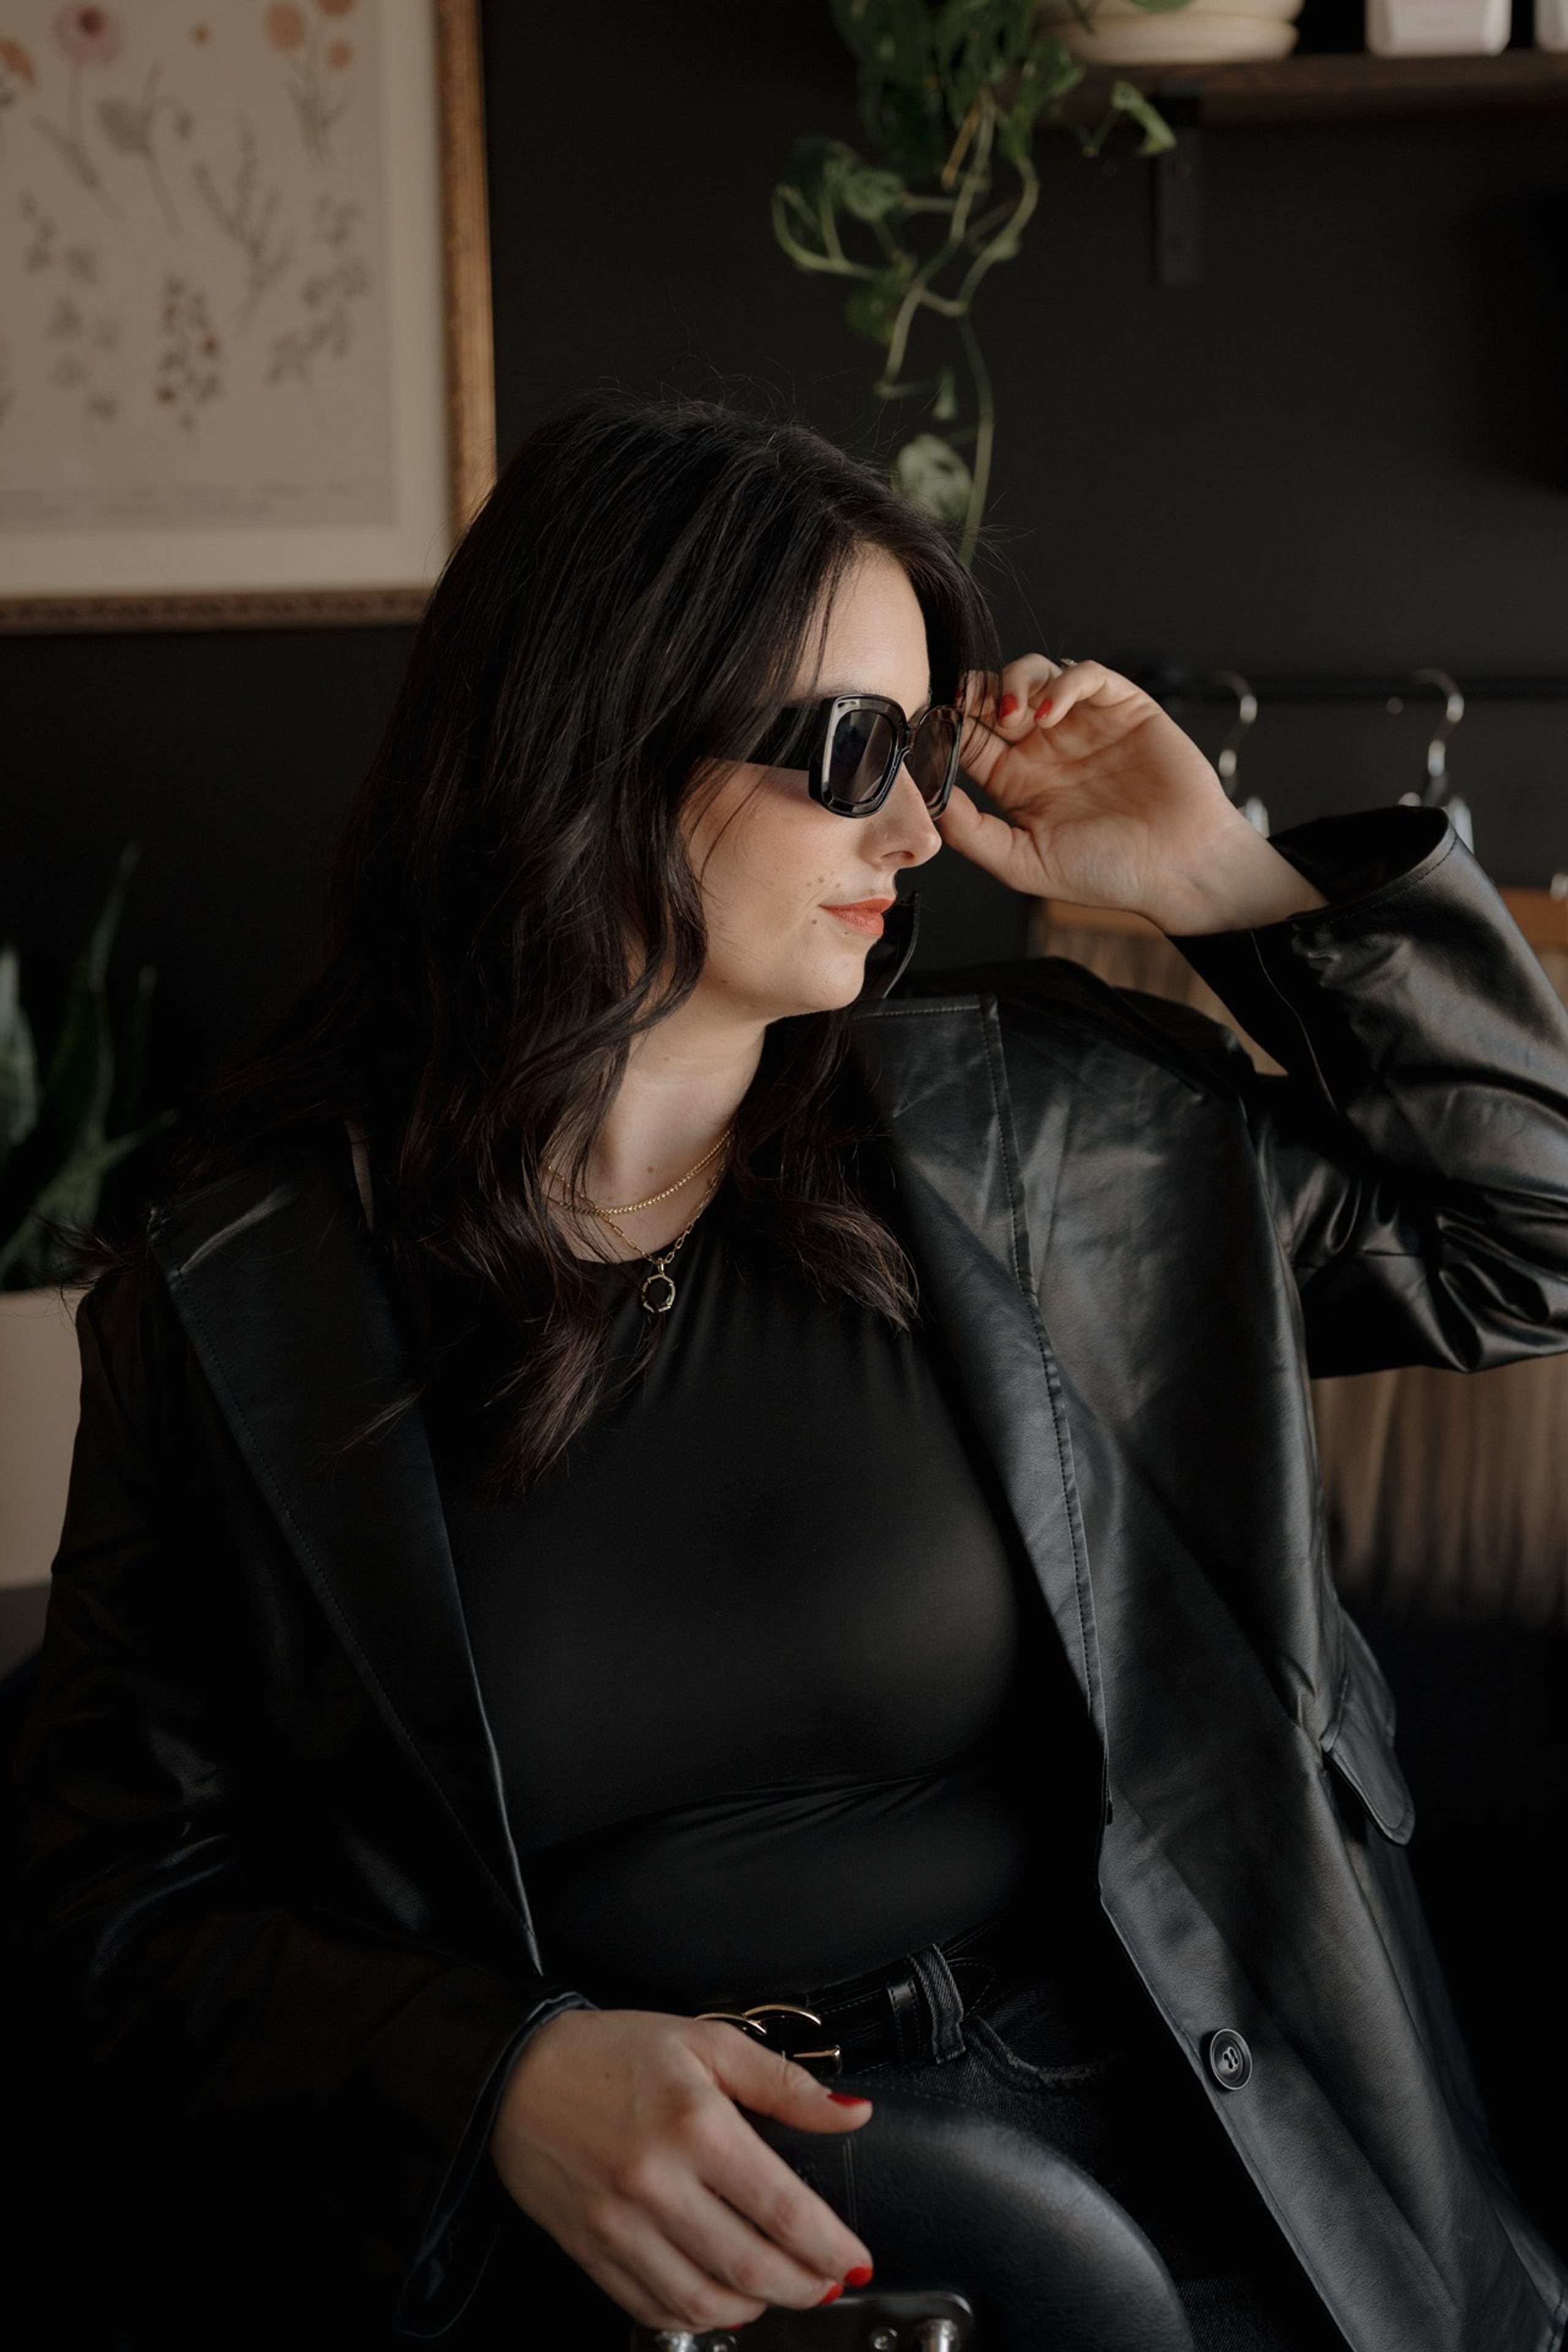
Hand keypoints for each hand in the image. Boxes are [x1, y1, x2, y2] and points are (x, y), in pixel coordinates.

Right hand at [488, 2006, 875, 2333]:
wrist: (518, 2073)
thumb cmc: (613, 2053)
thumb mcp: (706, 2043)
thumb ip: (784, 2083)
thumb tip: (852, 2113)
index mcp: (695, 2124)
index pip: (783, 2208)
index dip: (830, 2245)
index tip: (855, 2257)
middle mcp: (656, 2182)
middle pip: (751, 2266)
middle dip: (805, 2286)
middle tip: (828, 2281)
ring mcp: (619, 2225)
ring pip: (705, 2301)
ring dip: (757, 2308)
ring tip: (778, 2289)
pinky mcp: (591, 2252)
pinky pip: (655, 2307)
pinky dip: (699, 2315)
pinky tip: (721, 2296)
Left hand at [946, 657, 1328, 934]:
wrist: (1178, 869)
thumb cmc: (1107, 872)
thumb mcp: (1021, 863)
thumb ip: (971, 831)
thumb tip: (928, 798)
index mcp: (1015, 779)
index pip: (968, 735)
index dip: (947, 723)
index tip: (932, 725)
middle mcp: (1044, 746)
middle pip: (994, 694)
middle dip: (977, 694)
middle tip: (972, 711)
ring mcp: (1082, 723)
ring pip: (1034, 673)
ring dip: (1015, 683)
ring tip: (1015, 716)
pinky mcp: (1122, 707)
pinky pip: (1086, 674)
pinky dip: (1063, 683)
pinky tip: (1052, 713)